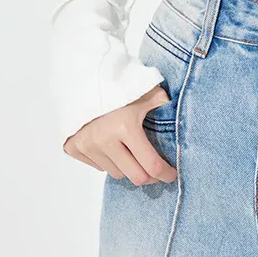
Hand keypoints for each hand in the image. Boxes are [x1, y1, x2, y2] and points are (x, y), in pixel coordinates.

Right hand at [62, 85, 177, 185]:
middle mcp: (104, 140)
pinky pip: (98, 167)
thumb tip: (184, 118)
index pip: (151, 165)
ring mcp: (87, 146)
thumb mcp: (149, 93)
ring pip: (116, 173)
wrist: (87, 80)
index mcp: (126, 127)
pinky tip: (115, 148)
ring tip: (135, 154)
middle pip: (134, 176)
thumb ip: (165, 106)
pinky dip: (110, 162)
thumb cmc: (122, 87)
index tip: (173, 174)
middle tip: (158, 171)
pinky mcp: (73, 148)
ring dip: (128, 168)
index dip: (165, 174)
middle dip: (150, 177)